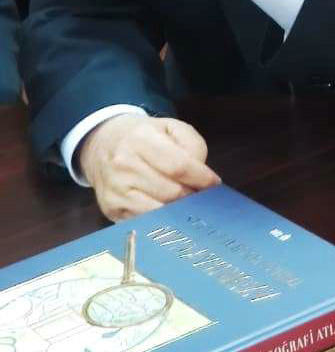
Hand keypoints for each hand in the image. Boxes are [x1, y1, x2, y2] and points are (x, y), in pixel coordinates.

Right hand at [78, 113, 220, 221]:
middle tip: (203, 197)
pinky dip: (162, 222)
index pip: (178, 166)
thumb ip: (192, 145)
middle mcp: (124, 165)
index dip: (201, 178)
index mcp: (140, 139)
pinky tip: (170, 215)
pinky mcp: (111, 210)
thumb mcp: (171, 128)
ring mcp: (116, 190)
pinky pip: (145, 223)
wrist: (103, 144)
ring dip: (179, 213)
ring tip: (188, 206)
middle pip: (171, 192)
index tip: (214, 184)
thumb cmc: (144, 137)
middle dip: (192, 197)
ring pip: (159, 212)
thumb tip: (203, 175)